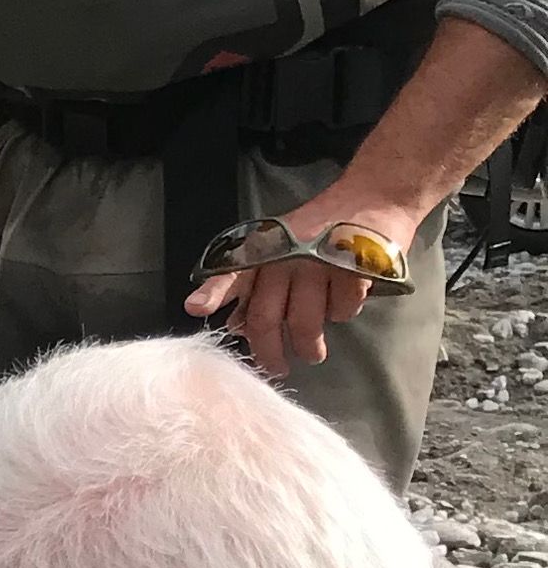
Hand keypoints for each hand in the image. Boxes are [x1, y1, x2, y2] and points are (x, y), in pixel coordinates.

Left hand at [185, 233, 385, 376]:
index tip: (196, 308)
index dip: (213, 293)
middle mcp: (284, 257)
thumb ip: (254, 289)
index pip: (231, 273)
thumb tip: (235, 326)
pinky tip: (342, 306)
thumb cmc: (317, 233)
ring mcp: (318, 263)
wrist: (371, 197)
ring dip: (309, 346)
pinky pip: (342, 310)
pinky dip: (342, 314)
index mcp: (262, 253)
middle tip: (278, 369)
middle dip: (269, 352)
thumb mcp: (279, 252)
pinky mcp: (353, 268)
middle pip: (266, 318)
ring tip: (313, 354)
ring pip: (305, 323)